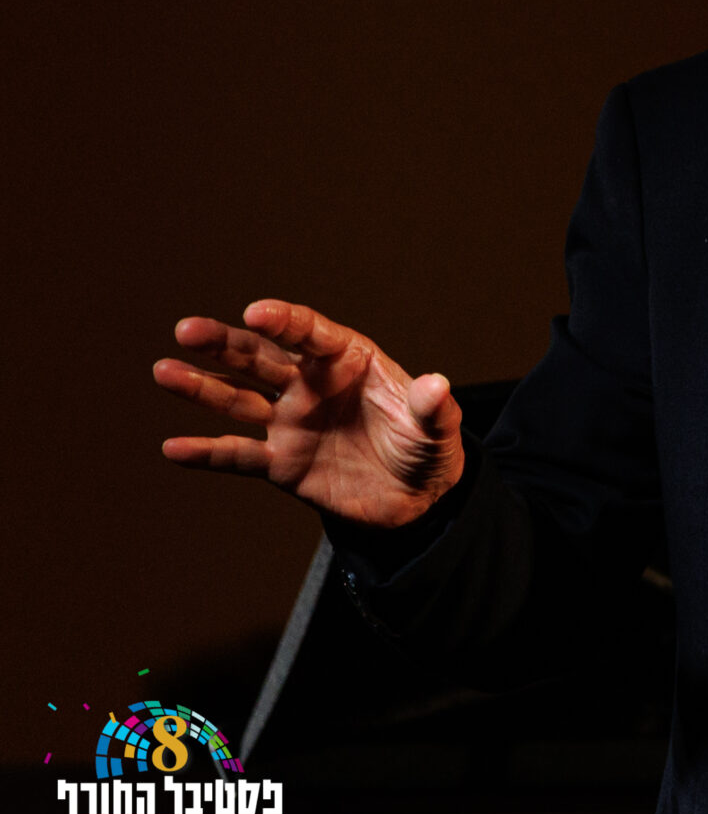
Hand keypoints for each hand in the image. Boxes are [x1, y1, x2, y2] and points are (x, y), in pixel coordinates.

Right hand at [154, 300, 464, 528]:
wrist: (415, 500)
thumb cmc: (428, 449)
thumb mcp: (437, 429)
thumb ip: (433, 408)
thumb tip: (436, 384)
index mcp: (348, 361)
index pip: (311, 334)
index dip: (284, 322)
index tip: (253, 313)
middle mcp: (311, 385)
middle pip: (261, 357)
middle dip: (224, 343)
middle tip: (185, 330)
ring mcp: (291, 422)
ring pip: (238, 399)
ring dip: (201, 387)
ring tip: (163, 371)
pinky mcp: (279, 462)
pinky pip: (237, 456)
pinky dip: (206, 453)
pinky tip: (172, 448)